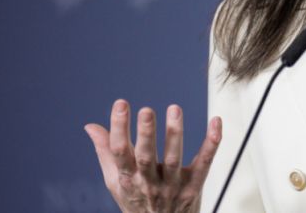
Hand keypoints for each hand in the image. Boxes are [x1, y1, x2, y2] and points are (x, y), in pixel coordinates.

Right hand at [84, 100, 221, 212]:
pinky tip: (215, 122)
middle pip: (146, 157)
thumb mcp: (115, 181)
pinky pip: (204, 163)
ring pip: (174, 159)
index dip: (118, 128)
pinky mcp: (194, 186)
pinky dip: (212, 143)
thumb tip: (90, 125)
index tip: (120, 104)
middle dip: (146, 134)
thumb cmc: (136, 201)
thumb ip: (106, 152)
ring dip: (175, 134)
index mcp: (128, 179)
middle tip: (146, 110)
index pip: (120, 152)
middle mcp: (149, 183)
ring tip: (174, 109)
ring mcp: (173, 186)